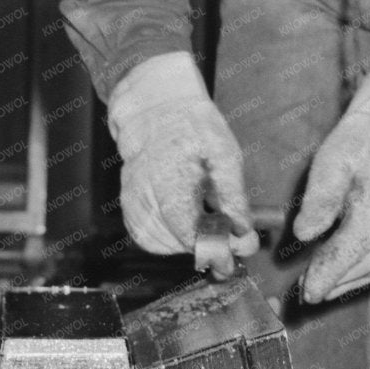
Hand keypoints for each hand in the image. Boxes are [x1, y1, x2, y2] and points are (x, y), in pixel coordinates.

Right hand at [105, 53, 258, 259]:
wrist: (155, 107)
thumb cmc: (193, 126)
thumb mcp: (224, 154)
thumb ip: (232, 197)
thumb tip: (242, 233)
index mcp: (172, 176)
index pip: (190, 231)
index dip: (212, 251)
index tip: (230, 261)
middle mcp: (146, 190)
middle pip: (175, 242)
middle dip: (203, 250)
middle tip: (225, 247)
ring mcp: (132, 197)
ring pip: (158, 244)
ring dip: (184, 247)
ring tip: (205, 232)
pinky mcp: (127, 202)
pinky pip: (144, 235)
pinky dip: (165, 241)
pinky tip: (182, 229)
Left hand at [295, 65, 369, 302]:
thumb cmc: (366, 139)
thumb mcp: (333, 159)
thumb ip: (319, 200)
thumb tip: (303, 235)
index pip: (345, 255)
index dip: (323, 277)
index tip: (307, 293)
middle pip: (362, 268)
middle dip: (333, 283)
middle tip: (305, 292)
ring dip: (351, 282)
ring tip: (323, 287)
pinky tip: (351, 273)